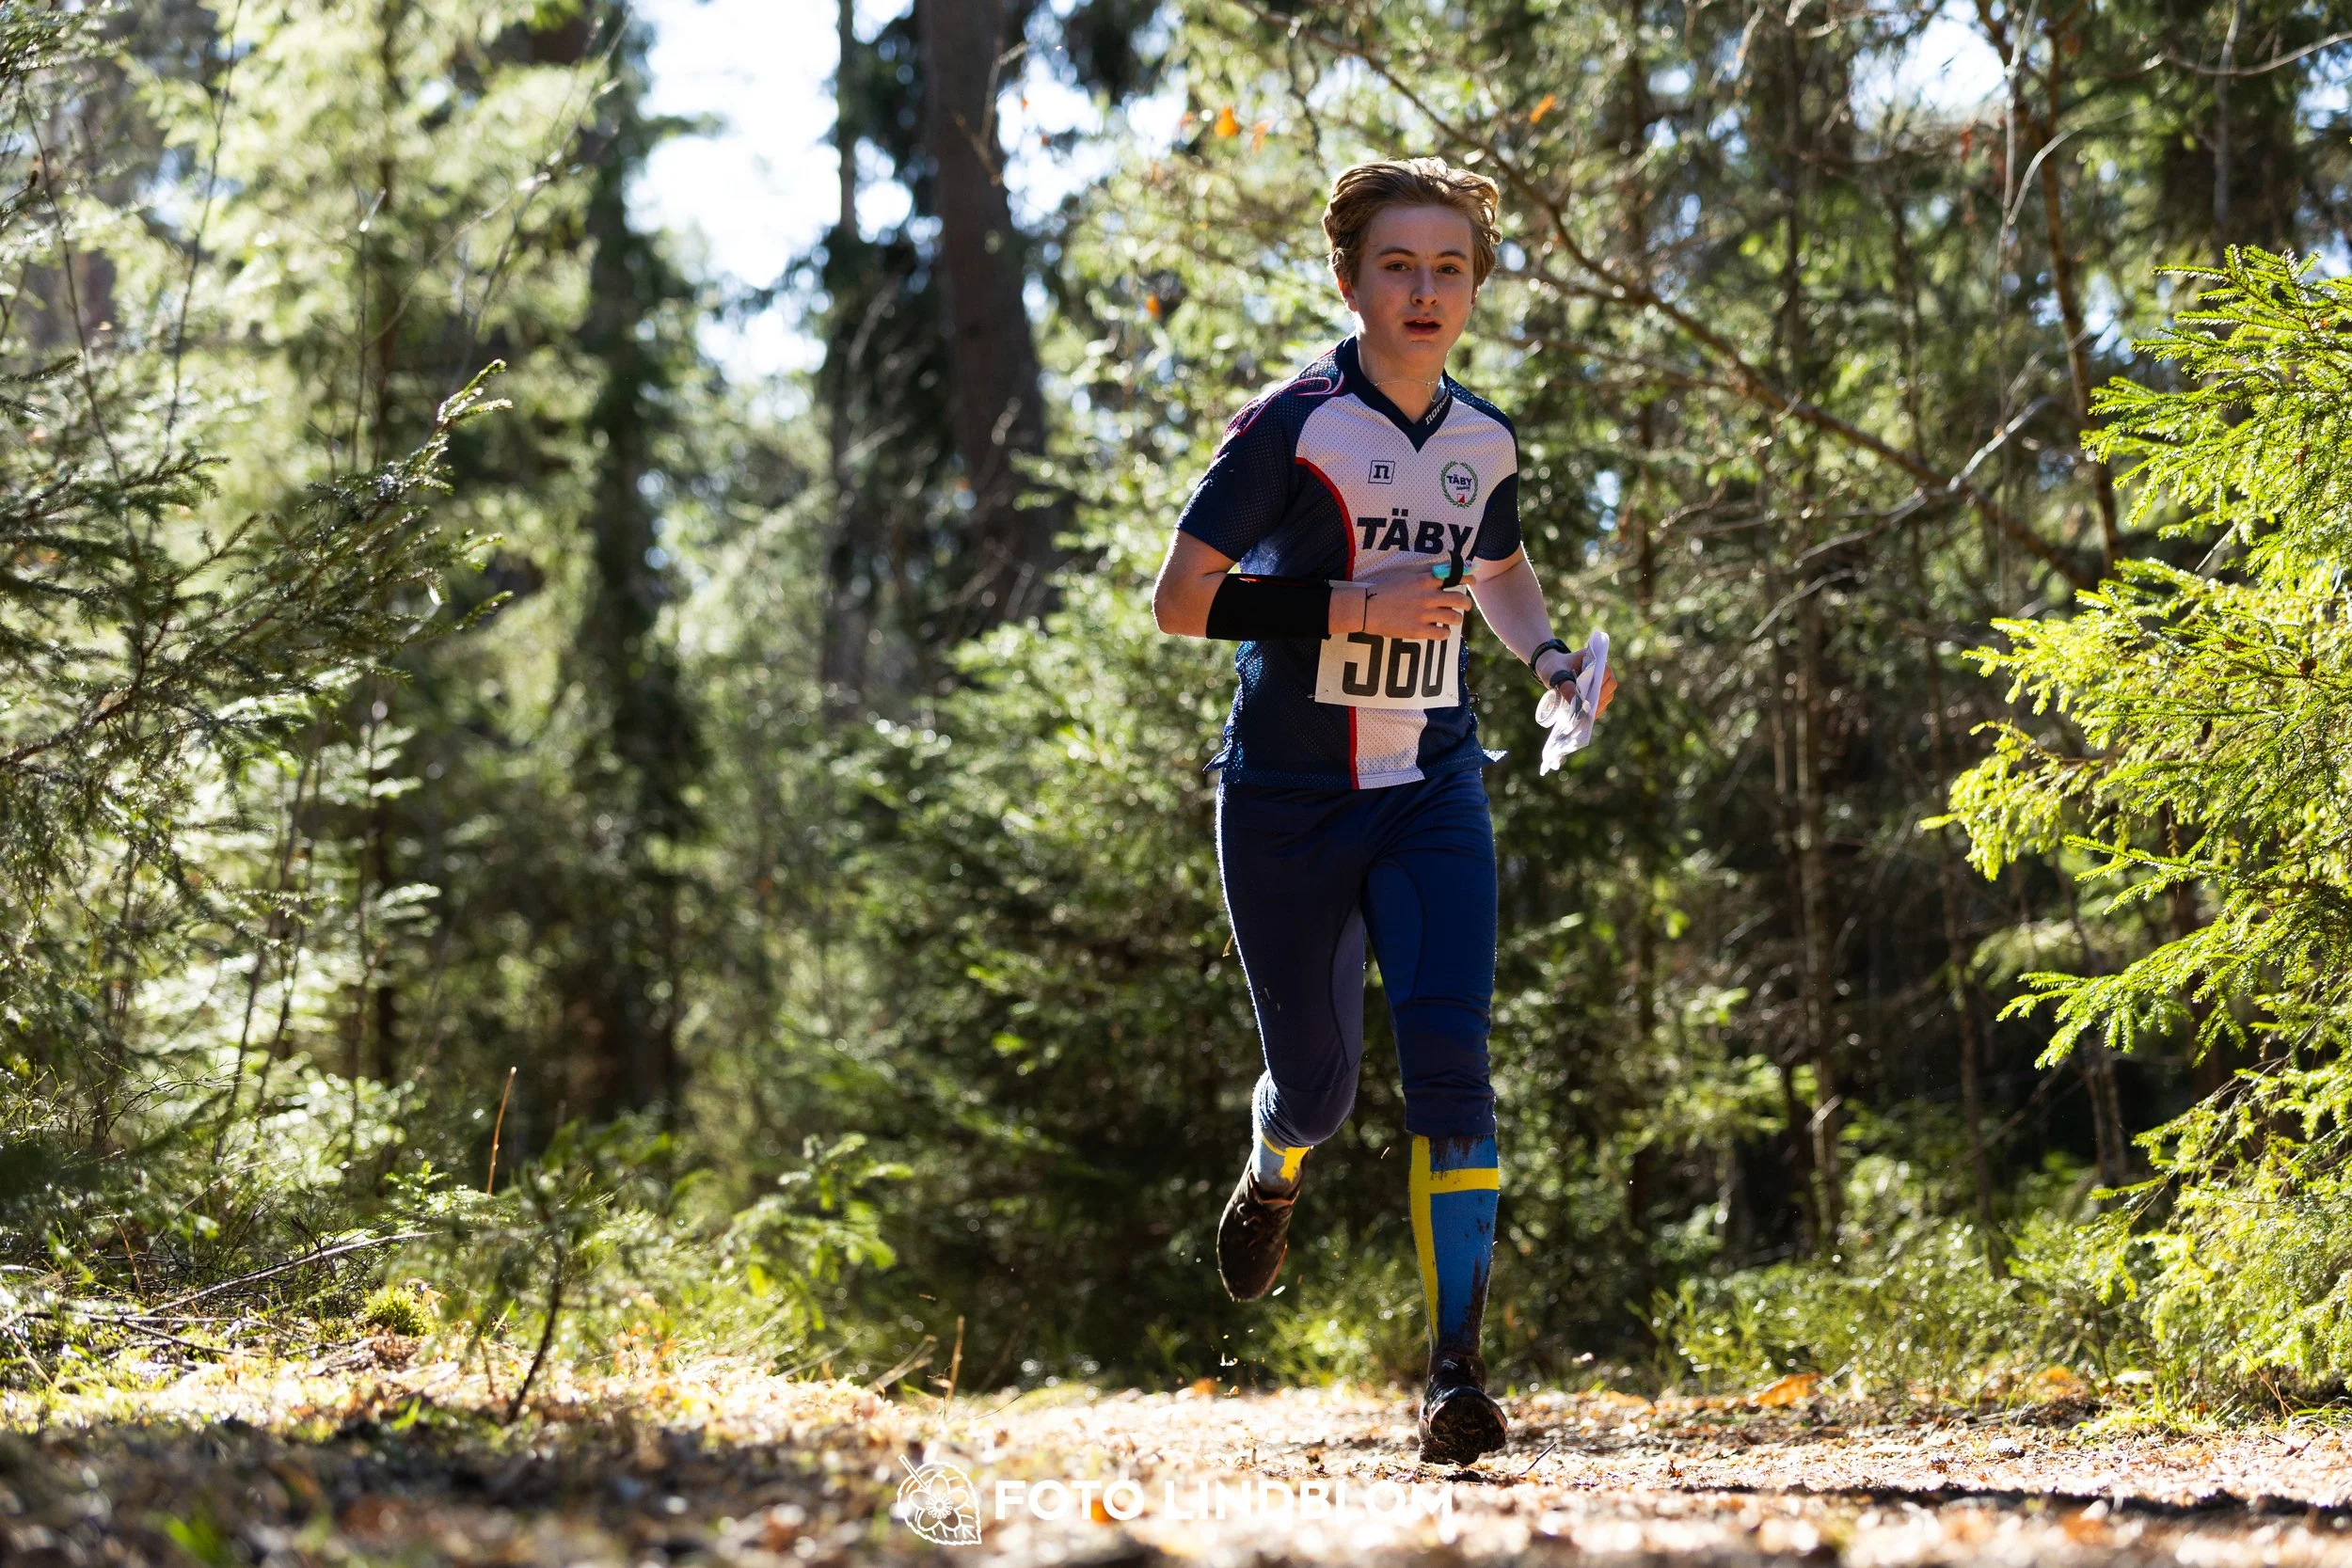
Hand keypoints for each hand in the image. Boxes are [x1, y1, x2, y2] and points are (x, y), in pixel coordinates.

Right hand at [1336, 578, 1468, 639]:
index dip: (1468, 578)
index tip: (1473, 581)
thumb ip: (1425, 573)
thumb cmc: (1384, 589)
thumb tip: (1443, 570)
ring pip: (1454, 618)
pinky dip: (1445, 633)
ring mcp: (1423, 614)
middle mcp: (1427, 596)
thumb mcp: (1405, 575)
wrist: (1366, 608)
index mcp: (1425, 580)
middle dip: (1466, 604)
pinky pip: (1442, 634)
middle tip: (1464, 607)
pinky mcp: (1418, 630)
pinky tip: (1440, 631)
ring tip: (1451, 620)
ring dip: (1456, 619)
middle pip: (1459, 599)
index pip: (1454, 575)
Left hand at [1537, 647, 1619, 717]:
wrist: (1551, 670)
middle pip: (1610, 685)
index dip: (1600, 683)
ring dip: (1597, 706)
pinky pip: (1601, 705)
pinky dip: (1594, 711)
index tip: (1589, 694)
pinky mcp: (1597, 695)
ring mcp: (1601, 684)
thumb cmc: (1555, 668)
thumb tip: (1577, 704)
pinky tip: (1583, 717)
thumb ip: (1566, 686)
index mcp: (1593, 659)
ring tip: (1583, 714)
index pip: (1605, 671)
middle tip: (1586, 708)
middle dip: (1599, 697)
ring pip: (1607, 697)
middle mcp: (1601, 671)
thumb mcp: (1556, 674)